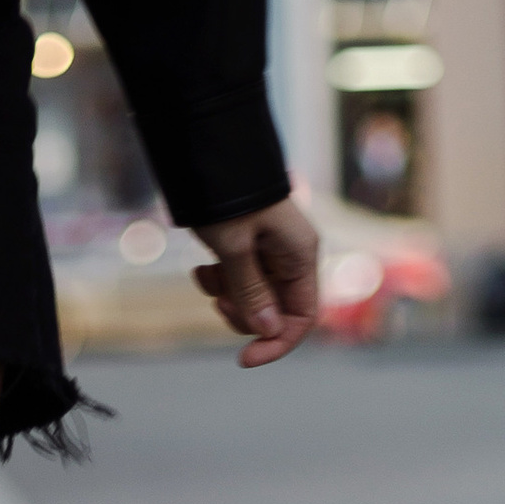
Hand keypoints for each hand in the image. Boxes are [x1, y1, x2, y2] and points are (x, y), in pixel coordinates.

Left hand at [189, 198, 320, 367]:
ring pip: (254, 298)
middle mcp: (291, 256)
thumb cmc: (224, 190)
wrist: (205, 145)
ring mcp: (270, 252)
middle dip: (245, 317)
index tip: (244, 358)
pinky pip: (239, 279)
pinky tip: (202, 268)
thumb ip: (251, 292)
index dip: (277, 343)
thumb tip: (268, 331)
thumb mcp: (234, 246)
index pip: (302, 319)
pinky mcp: (248, 246)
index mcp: (300, 256)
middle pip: (276, 312)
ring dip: (228, 298)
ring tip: (206, 276)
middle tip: (218, 302)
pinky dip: (219, 282)